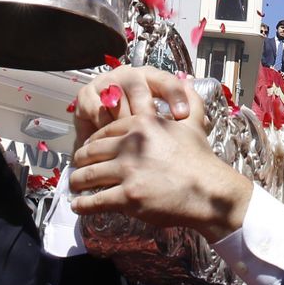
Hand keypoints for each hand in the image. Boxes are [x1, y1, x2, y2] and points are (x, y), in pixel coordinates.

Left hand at [67, 82, 252, 242]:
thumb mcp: (195, 121)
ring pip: (88, 176)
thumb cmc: (201, 158)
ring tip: (74, 185)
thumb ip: (188, 97)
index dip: (93, 141)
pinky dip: (83, 204)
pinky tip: (79, 205)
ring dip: (77, 182)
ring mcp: (128, 171)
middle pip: (91, 151)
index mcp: (142, 124)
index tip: (89, 149)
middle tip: (77, 167)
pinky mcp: (128, 196)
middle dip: (80, 160)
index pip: (105, 130)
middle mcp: (131, 145)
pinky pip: (95, 201)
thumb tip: (186, 79)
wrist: (209, 190)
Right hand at [74, 65, 195, 150]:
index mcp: (151, 77)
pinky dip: (103, 125)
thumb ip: (184, 117)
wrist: (102, 128)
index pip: (166, 80)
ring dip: (123, 120)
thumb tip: (204, 123)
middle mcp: (128, 75)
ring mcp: (106, 83)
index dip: (176, 96)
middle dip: (145, 111)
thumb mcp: (163, 118)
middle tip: (151, 131)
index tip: (183, 115)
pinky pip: (95, 110)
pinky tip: (109, 140)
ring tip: (131, 140)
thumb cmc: (137, 122)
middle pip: (138, 87)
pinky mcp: (86, 96)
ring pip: (117, 99)